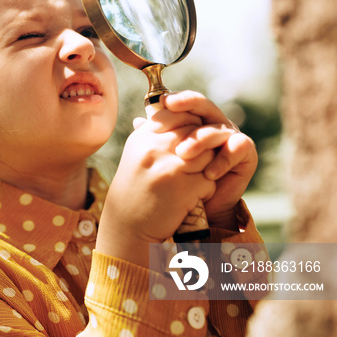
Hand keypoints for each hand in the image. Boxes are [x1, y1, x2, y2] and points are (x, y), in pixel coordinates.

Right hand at [96, 103, 217, 265]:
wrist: (126, 226)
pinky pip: (210, 181)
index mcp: (143, 137)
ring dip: (205, 170)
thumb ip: (155, 133)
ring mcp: (170, 168)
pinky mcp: (184, 188)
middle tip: (191, 166)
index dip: (190, 126)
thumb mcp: (138, 154)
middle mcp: (154, 148)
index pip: (178, 115)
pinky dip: (205, 191)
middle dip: (200, 149)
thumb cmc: (134, 189)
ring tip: (190, 182)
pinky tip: (190, 198)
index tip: (188, 141)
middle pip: (196, 133)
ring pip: (207, 156)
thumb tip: (177, 110)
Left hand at [161, 91, 257, 230]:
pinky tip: (209, 174)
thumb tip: (137, 121)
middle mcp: (214, 124)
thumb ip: (156, 138)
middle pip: (203, 105)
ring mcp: (231, 136)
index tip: (159, 102)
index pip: (185, 103)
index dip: (174, 99)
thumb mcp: (166, 157)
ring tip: (182, 154)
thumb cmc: (181, 180)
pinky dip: (222, 160)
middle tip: (171, 106)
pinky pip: (237, 147)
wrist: (202, 207)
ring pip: (216, 128)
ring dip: (199, 140)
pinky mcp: (246, 152)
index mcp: (195, 121)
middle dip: (187, 103)